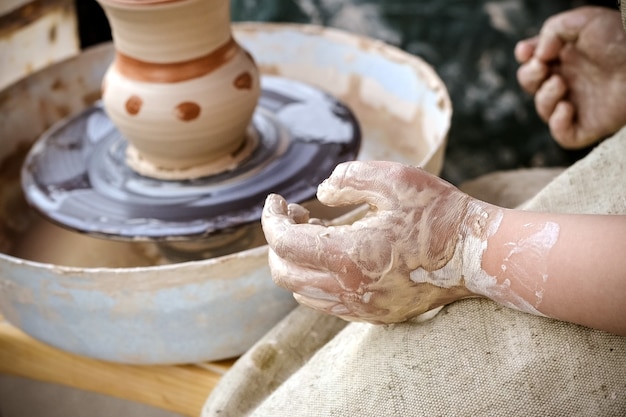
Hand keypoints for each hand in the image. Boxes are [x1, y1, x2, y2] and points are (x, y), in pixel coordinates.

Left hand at [261, 161, 478, 323]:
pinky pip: (325, 303)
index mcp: (349, 255)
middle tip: (295, 214)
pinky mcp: (373, 316)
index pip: (284, 243)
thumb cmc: (438, 213)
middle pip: (283, 272)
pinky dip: (314, 279)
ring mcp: (361, 308)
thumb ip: (348, 179)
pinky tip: (333, 255)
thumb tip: (320, 193)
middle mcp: (349, 289)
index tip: (276, 200)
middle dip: (278, 240)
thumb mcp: (393, 179)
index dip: (271, 219)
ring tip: (313, 232)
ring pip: (301, 291)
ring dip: (295, 261)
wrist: (476, 254)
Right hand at [515, 6, 625, 147]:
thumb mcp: (584, 21)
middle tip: (542, 67)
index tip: (525, 51)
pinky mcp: (588, 126)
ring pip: (544, 110)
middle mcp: (570, 81)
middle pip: (532, 85)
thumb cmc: (619, 39)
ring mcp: (578, 104)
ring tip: (560, 84)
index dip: (525, 57)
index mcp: (567, 57)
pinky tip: (567, 107)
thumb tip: (538, 57)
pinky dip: (558, 123)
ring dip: (544, 97)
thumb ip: (552, 31)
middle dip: (529, 76)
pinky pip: (563, 135)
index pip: (534, 60)